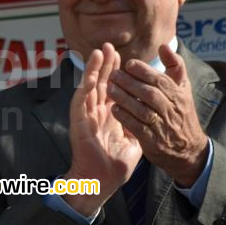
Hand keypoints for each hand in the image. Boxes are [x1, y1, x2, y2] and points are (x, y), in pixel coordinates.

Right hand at [64, 43, 142, 215]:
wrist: (102, 178)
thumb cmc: (115, 163)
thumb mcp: (132, 140)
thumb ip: (136, 124)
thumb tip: (146, 112)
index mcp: (108, 114)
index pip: (113, 88)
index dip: (116, 72)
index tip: (123, 57)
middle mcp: (96, 110)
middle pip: (101, 81)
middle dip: (106, 64)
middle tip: (110, 46)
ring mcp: (86, 113)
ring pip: (90, 85)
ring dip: (94, 68)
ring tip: (100, 51)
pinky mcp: (79, 119)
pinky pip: (82, 98)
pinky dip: (86, 84)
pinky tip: (91, 73)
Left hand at [109, 44, 207, 186]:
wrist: (188, 151)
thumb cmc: (180, 112)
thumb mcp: (182, 89)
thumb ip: (174, 66)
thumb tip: (163, 45)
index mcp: (179, 96)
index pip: (161, 80)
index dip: (144, 71)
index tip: (128, 63)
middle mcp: (172, 111)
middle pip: (150, 94)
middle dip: (130, 83)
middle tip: (113, 74)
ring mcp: (163, 127)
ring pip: (142, 110)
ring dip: (124, 98)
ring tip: (109, 88)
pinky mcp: (154, 142)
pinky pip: (137, 128)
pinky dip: (125, 117)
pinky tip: (114, 108)